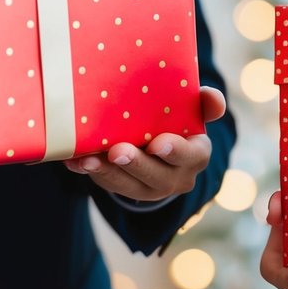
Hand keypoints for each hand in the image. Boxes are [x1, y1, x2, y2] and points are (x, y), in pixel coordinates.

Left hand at [62, 85, 225, 201]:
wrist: (163, 146)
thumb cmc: (179, 121)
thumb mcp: (194, 110)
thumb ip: (205, 102)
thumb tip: (213, 98)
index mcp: (196, 155)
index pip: (189, 155)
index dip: (175, 151)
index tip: (157, 143)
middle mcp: (176, 177)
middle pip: (155, 175)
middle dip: (134, 164)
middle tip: (116, 151)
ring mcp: (149, 189)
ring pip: (128, 186)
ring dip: (105, 172)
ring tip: (86, 159)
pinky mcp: (126, 189)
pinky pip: (107, 184)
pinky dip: (90, 172)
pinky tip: (74, 161)